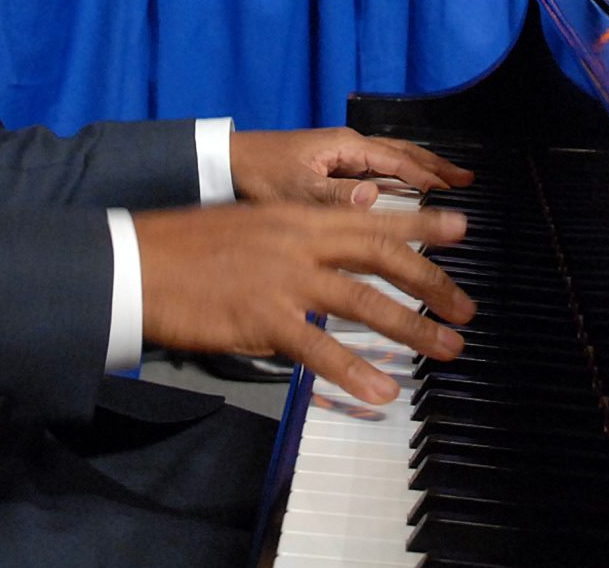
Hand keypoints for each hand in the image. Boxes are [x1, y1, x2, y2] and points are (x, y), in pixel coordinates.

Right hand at [135, 202, 473, 404]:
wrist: (140, 261)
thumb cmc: (191, 248)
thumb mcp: (253, 229)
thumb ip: (296, 242)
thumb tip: (330, 260)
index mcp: (299, 217)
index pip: (374, 216)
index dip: (422, 222)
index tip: (463, 226)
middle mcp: (300, 241)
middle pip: (383, 255)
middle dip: (433, 282)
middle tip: (467, 307)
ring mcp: (284, 278)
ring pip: (363, 301)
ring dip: (411, 327)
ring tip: (447, 349)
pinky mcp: (263, 317)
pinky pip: (319, 348)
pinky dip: (354, 372)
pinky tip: (381, 392)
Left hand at [230, 126, 476, 207]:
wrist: (227, 162)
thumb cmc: (259, 174)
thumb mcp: (297, 191)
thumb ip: (336, 196)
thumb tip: (374, 197)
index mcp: (346, 147)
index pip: (399, 161)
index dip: (429, 177)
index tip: (456, 191)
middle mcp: (348, 146)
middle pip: (403, 153)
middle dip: (435, 166)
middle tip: (466, 180)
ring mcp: (340, 154)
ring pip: (391, 158)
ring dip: (420, 168)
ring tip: (446, 181)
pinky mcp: (331, 165)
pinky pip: (376, 167)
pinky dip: (398, 175)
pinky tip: (402, 189)